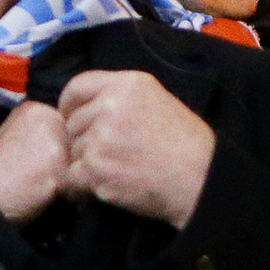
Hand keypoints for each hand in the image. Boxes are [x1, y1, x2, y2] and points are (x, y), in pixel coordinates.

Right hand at [0, 96, 70, 226]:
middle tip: (45, 174)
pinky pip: (78, 177)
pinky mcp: (58, 163)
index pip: (71, 123)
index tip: (43, 160)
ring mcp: (54, 138)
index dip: (63, 146)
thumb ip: (45, 133)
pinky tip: (47, 193)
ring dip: (71, 175)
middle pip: (80, 139)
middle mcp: (47, 117)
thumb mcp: (17, 137)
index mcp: (35, 109)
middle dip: (71, 159)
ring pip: (81, 158)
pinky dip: (69, 191)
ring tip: (46, 185)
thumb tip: (74, 144)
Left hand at [56, 68, 215, 228]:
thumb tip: (88, 104)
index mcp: (126, 84)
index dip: (70, 104)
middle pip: (72, 121)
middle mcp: (110, 106)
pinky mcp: (96, 168)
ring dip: (86, 162)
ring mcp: (100, 138)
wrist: (199, 177)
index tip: (72, 116)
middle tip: (107, 152)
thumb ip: (121, 96)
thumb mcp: (157, 99)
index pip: (77, 87)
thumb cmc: (186, 142)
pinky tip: (104, 184)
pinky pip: (72, 174)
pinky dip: (83, 184)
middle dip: (83, 137)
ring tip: (116, 168)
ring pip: (73, 149)